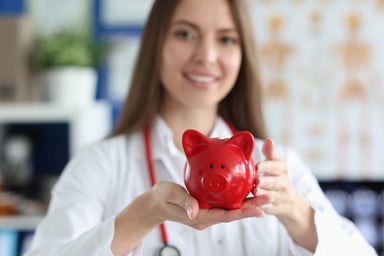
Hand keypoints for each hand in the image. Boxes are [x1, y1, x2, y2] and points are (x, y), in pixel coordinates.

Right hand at [150, 181, 268, 229]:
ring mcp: (207, 213)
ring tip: (264, 193)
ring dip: (248, 203)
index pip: (226, 216)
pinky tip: (245, 190)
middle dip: (252, 207)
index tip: (261, 209)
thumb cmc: (161, 198)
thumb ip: (183, 201)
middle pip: (233, 213)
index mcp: (199, 217)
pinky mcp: (206, 208)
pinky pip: (225, 204)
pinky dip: (236, 198)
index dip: (244, 213)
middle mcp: (206, 217)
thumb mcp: (169, 195)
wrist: (154, 204)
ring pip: (231, 209)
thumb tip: (194, 211)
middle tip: (270, 197)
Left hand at [253, 138, 316, 250]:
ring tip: (255, 191)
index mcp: (282, 170)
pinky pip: (269, 209)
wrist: (289, 201)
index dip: (269, 166)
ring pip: (273, 196)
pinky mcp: (276, 209)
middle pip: (278, 182)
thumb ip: (271, 153)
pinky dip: (261, 208)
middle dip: (267, 181)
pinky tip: (252, 206)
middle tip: (257, 179)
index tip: (258, 165)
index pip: (279, 166)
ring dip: (264, 194)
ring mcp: (281, 197)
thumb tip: (269, 140)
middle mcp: (284, 183)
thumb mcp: (275, 163)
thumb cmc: (275, 176)